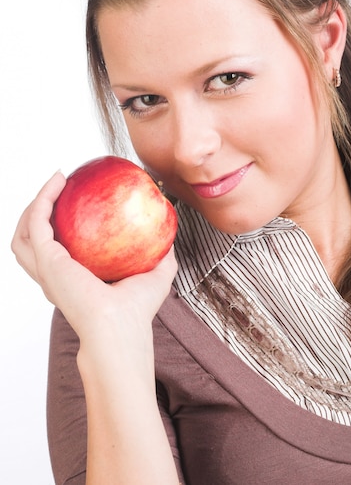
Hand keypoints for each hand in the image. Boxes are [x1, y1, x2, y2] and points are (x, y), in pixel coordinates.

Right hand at [11, 171, 177, 339]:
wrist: (122, 326)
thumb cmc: (136, 310)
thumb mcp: (158, 274)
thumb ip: (163, 253)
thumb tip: (170, 231)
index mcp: (74, 279)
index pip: (56, 251)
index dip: (59, 227)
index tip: (75, 201)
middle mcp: (55, 275)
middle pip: (31, 240)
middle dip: (39, 213)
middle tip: (61, 188)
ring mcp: (47, 269)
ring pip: (23, 233)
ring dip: (34, 205)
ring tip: (56, 181)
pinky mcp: (47, 259)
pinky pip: (37, 221)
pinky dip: (42, 199)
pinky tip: (59, 180)